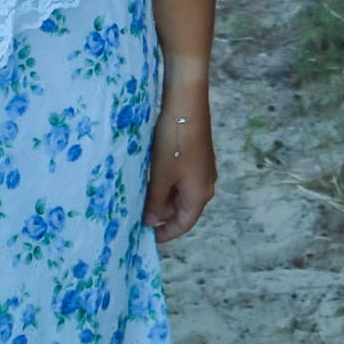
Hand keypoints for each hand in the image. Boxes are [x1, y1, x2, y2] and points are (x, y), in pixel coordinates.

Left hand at [142, 77, 215, 243]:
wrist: (186, 106)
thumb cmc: (174, 143)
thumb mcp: (161, 175)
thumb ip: (154, 200)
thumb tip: (149, 221)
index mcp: (199, 194)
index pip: (183, 224)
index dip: (166, 233)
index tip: (148, 238)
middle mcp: (205, 184)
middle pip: (183, 209)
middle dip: (161, 214)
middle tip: (138, 215)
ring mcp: (202, 169)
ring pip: (181, 193)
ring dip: (163, 197)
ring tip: (140, 197)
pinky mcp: (196, 156)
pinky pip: (181, 178)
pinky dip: (167, 184)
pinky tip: (150, 178)